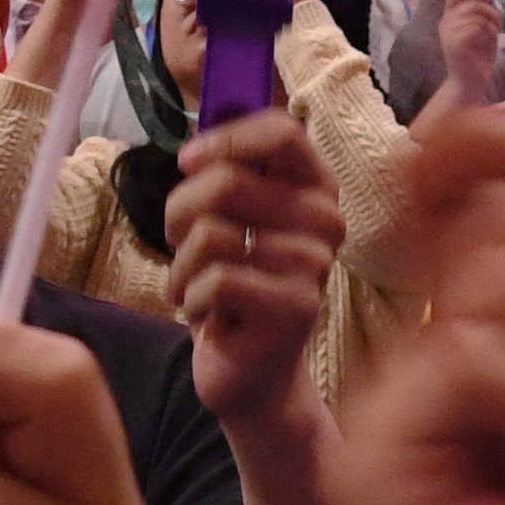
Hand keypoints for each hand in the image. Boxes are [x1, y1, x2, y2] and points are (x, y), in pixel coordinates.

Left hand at [154, 103, 348, 440]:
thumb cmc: (234, 286)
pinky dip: (189, 299)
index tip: (187, 162)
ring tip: (194, 286)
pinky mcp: (297, 306)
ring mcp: (315, 263)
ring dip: (181, 265)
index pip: (281, 132)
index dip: (225, 139)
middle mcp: (326, 219)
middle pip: (226, 182)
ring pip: (210, 234)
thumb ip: (225, 173)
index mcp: (314, 186)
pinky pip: (214, 280)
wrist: (252, 372)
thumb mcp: (229, 221)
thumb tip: (201, 134)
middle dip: (179, 213)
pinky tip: (205, 315)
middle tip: (179, 242)